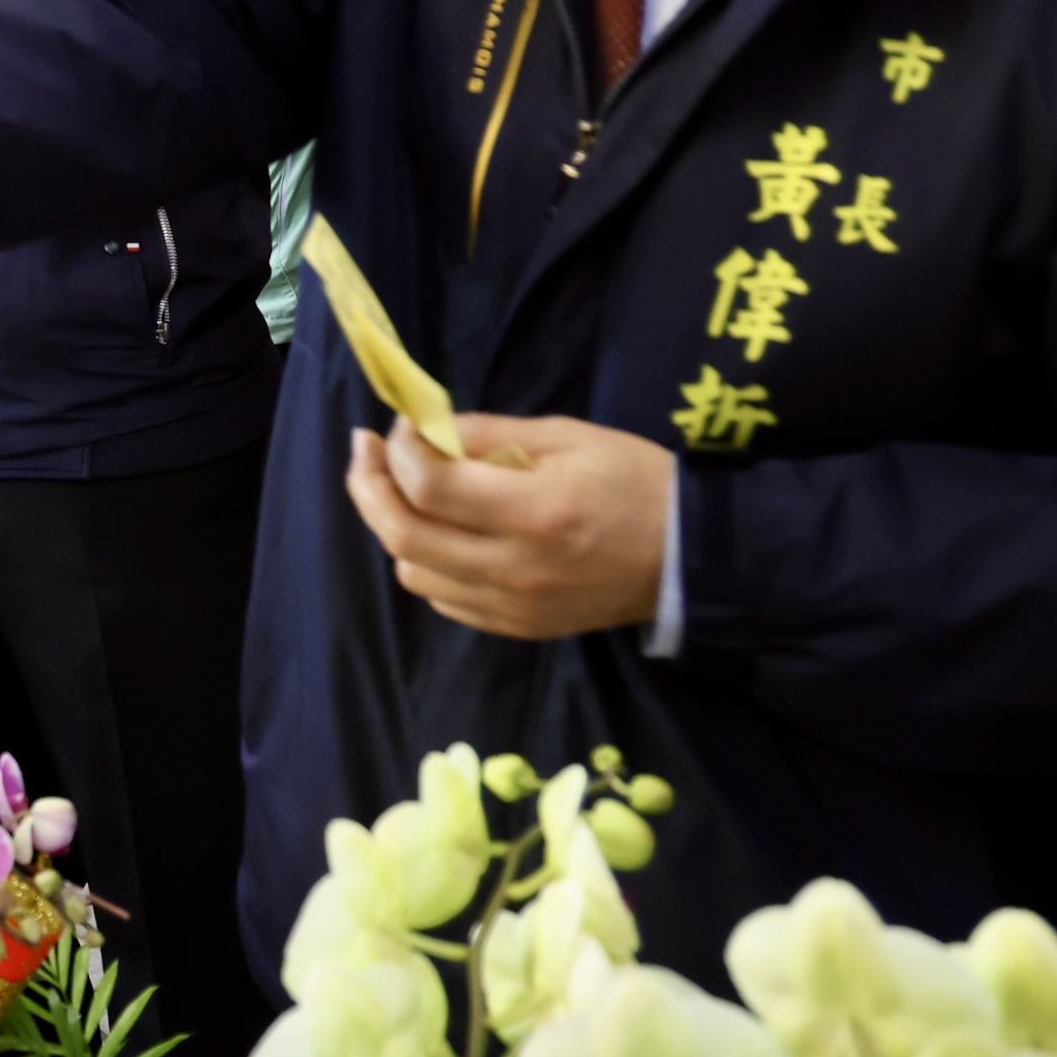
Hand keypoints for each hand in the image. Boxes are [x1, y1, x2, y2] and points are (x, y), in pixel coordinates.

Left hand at [344, 412, 671, 638]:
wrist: (690, 557)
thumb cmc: (634, 481)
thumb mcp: (565, 437)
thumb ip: (488, 434)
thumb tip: (423, 431)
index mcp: (534, 513)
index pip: (429, 487)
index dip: (398, 451)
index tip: (400, 427)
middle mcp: (515, 569)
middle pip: (404, 536)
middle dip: (369, 487)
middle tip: (366, 453)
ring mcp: (514, 607)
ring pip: (414, 571)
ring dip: (397, 527)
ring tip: (408, 492)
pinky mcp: (517, 629)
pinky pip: (444, 599)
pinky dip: (428, 562)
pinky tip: (441, 533)